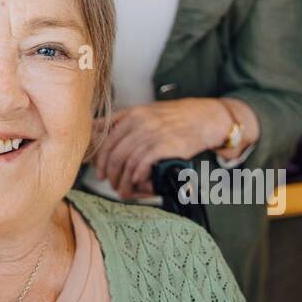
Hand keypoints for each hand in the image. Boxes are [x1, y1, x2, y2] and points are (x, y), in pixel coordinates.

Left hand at [92, 99, 227, 198]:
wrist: (206, 117)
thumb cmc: (175, 117)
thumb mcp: (146, 112)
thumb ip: (122, 120)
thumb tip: (96, 129)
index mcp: (132, 114)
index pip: (106, 139)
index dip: (100, 159)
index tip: (99, 171)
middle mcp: (140, 122)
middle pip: (115, 153)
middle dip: (110, 173)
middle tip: (110, 183)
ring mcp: (153, 133)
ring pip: (128, 161)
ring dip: (123, 180)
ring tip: (123, 188)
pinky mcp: (167, 145)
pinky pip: (144, 162)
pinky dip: (137, 175)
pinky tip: (137, 181)